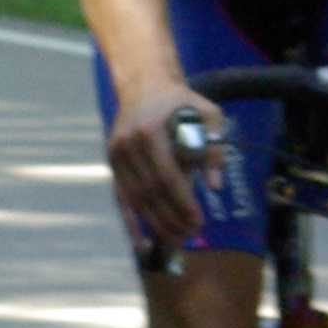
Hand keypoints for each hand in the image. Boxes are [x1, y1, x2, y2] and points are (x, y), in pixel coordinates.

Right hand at [109, 73, 215, 245]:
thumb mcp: (208, 113)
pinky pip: (120, 196)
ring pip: (134, 198)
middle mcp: (127, 145)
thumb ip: (214, 148)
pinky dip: (130, 220)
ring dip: (154, 223)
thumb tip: (215, 186)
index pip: (166, 175)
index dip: (182, 201)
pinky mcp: (112, 162)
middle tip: (190, 234)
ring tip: (174, 241)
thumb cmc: (180, 100)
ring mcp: (116, 154)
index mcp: (148, 131)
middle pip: (149, 191)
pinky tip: (140, 241)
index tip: (198, 220)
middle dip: (170, 217)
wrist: (143, 85)